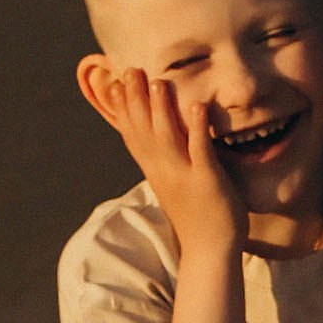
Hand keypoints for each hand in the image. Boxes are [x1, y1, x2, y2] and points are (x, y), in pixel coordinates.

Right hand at [96, 67, 244, 254]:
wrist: (209, 251)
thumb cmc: (195, 215)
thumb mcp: (172, 184)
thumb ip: (165, 160)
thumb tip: (159, 139)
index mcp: (154, 170)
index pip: (132, 134)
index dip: (122, 108)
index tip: (113, 82)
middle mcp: (163, 170)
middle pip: (143, 130)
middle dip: (136, 100)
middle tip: (129, 70)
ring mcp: (183, 175)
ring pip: (167, 136)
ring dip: (161, 108)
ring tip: (158, 80)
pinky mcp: (206, 181)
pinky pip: (200, 150)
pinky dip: (198, 127)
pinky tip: (198, 105)